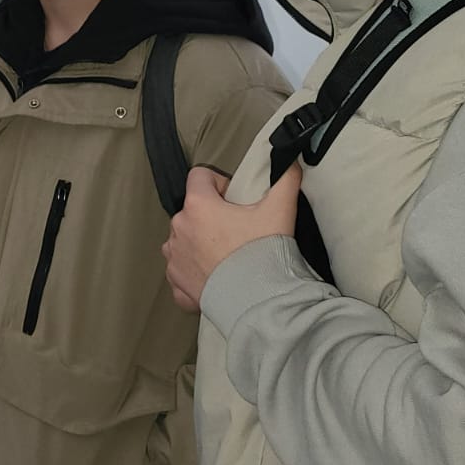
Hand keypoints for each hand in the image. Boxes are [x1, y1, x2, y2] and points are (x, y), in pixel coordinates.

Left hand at [162, 163, 302, 310]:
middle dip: (211, 216)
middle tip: (237, 231)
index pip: (199, 176)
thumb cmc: (263, 253)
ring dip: (199, 242)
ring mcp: (174, 256)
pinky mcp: (176, 281)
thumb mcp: (279, 211)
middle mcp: (179, 228)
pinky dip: (194, 271)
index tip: (233, 198)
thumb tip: (291, 163)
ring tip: (227, 255)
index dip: (218, 182)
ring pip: (183, 239)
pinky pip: (181, 270)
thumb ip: (285, 181)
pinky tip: (216, 276)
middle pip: (192, 210)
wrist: (257, 301)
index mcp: (198, 206)